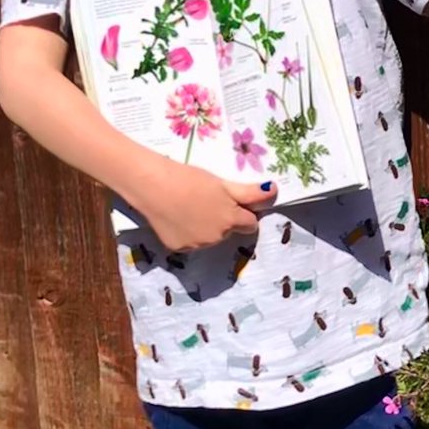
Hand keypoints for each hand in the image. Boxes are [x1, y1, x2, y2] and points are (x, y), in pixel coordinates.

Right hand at [124, 160, 277, 251]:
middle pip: (229, 231)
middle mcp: (217, 238)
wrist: (153, 186)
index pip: (250, 224)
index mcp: (231, 220)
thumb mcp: (223, 183)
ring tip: (190, 207)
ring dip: (207, 227)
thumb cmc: (190, 179)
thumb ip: (250, 193)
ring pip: (211, 238)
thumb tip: (274, 191)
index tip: (233, 203)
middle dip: (225, 220)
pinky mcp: (179, 249)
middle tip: (208, 201)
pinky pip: (191, 243)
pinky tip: (178, 217)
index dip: (244, 213)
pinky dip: (188, 233)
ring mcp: (197, 246)